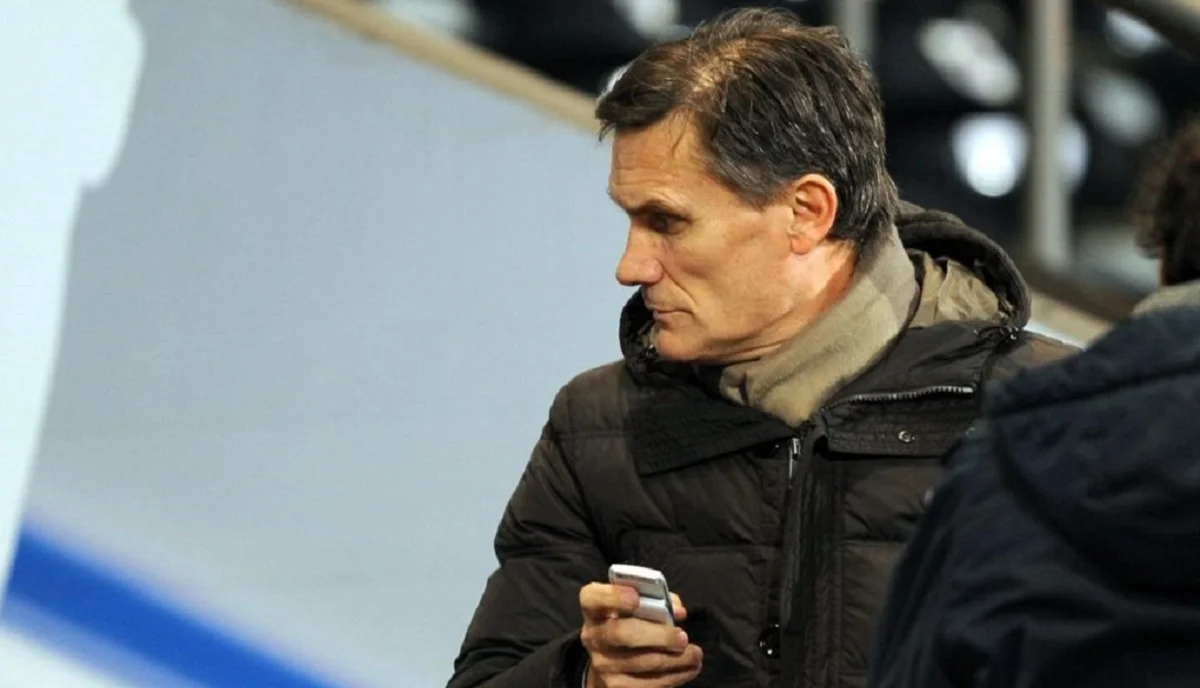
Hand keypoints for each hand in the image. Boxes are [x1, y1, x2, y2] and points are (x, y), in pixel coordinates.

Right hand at [579, 582, 702, 687]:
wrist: (610, 660)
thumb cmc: (629, 622)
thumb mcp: (635, 605)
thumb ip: (655, 600)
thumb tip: (678, 612)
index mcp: (594, 608)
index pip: (593, 598)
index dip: (613, 596)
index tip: (636, 597)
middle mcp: (593, 636)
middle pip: (621, 633)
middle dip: (656, 635)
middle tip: (683, 637)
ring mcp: (602, 664)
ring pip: (641, 662)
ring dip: (674, 659)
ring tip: (695, 653)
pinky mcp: (615, 687)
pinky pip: (648, 684)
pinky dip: (674, 676)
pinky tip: (690, 668)